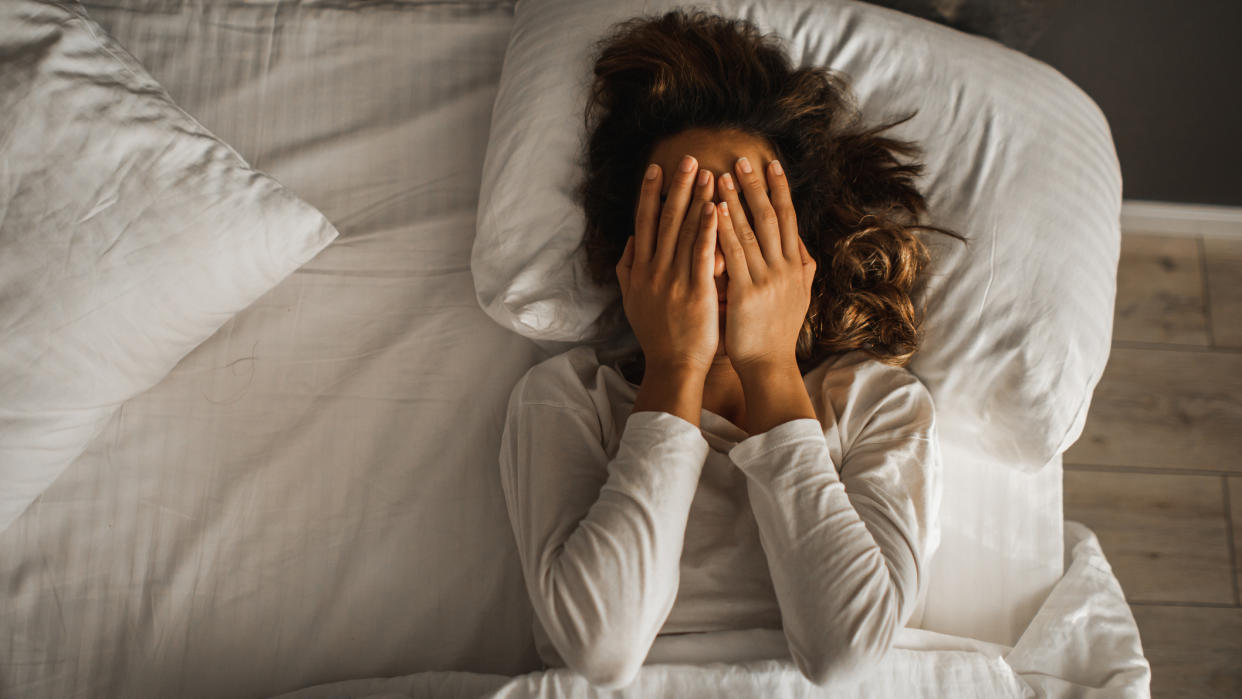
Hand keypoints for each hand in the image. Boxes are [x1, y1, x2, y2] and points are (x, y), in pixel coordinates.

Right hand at [617, 155, 719, 375]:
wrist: (672, 366)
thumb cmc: (657, 335)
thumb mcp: (633, 301)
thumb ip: (628, 270)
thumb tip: (630, 242)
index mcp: (640, 270)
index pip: (644, 223)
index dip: (649, 194)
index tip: (656, 169)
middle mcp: (654, 270)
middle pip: (664, 220)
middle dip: (677, 187)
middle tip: (688, 159)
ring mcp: (674, 280)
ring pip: (685, 232)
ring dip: (696, 199)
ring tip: (708, 173)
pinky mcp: (696, 292)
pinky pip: (702, 254)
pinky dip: (708, 230)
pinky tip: (716, 208)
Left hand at [715, 157, 815, 377]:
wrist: (770, 365)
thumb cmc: (777, 332)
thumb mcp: (799, 297)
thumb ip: (801, 269)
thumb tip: (803, 246)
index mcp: (796, 266)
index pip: (788, 218)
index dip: (780, 190)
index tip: (772, 164)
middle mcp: (785, 268)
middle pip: (771, 217)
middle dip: (757, 186)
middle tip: (743, 159)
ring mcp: (768, 279)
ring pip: (752, 231)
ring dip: (736, 201)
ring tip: (721, 175)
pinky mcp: (748, 293)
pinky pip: (735, 255)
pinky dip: (725, 230)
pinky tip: (715, 210)